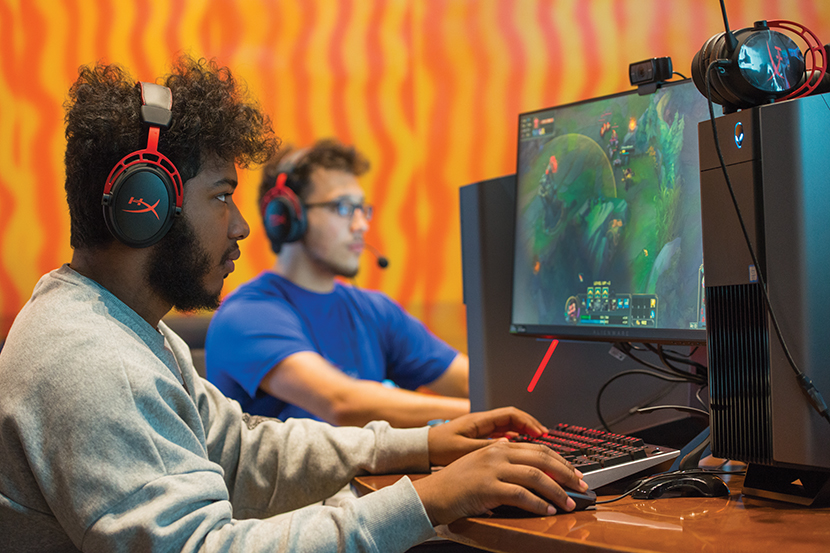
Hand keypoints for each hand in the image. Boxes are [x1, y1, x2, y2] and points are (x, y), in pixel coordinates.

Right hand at [412, 440, 587, 524]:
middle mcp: (497, 453)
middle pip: (542, 458)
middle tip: (581, 486)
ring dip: (557, 491)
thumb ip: (503, 463)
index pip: (537, 449)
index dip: (560, 461)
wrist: (431, 495)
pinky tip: (547, 510)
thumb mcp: (481, 466)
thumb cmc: (456, 485)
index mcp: (497, 447)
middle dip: (566, 473)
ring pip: (536, 476)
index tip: (574, 473)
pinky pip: (521, 495)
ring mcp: (492, 469)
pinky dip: (538, 503)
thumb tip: (532, 472)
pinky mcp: (487, 487)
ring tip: (568, 503)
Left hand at [427, 406, 547, 466]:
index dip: (528, 423)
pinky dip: (515, 442)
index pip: (511, 414)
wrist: (423, 448)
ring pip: (510, 428)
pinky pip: (503, 436)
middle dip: (532, 428)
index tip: (541, 434)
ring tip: (538, 447)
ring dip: (525, 435)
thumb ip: (485, 447)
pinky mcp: (480, 438)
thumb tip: (508, 444)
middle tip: (546, 440)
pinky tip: (522, 453)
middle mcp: (484, 421)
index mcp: (480, 420)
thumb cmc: (439, 446)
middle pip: (515, 419)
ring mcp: (482, 429)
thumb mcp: (462, 449)